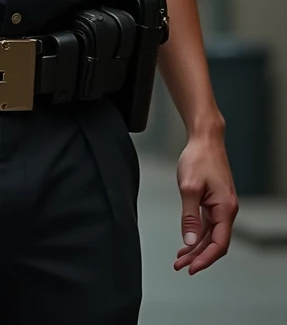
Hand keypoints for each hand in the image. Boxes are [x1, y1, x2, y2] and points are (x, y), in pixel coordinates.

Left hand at [174, 132, 238, 274]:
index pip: (219, 244)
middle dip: (198, 256)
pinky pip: (206, 224)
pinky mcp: (213, 201)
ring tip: (180, 259)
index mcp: (225, 208)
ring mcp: (220, 206)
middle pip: (214, 243)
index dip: (205, 259)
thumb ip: (189, 216)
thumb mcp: (189, 188)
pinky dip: (196, 234)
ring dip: (195, 248)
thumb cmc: (199, 158)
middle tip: (180, 267)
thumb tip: (189, 240)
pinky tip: (186, 242)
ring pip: (210, 235)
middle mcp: (226, 210)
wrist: (204, 139)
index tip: (191, 268)